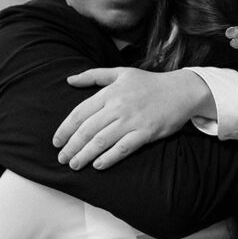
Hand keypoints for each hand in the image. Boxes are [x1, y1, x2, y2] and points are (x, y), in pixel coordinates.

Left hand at [53, 68, 210, 169]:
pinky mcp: (146, 132)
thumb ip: (93, 76)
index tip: (56, 142)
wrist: (181, 91)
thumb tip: (69, 80)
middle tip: (62, 159)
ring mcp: (132, 120)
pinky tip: (98, 165)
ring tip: (75, 165)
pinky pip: (123, 148)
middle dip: (72, 146)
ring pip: (102, 140)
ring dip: (85, 155)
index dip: (65, 129)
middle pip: (87, 130)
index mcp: (110, 93)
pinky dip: (109, 157)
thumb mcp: (121, 73)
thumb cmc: (150, 83)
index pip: (80, 113)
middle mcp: (118, 107)